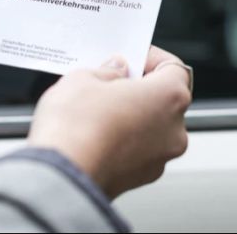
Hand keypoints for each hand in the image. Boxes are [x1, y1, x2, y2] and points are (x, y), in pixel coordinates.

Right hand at [27, 46, 191, 198]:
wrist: (61, 178)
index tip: (130, 57)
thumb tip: (117, 71)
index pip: (173, 67)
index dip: (150, 58)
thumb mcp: (84, 78)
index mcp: (170, 97)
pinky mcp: (142, 178)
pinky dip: (124, 140)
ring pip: (151, 126)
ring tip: (98, 110)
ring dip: (132, 116)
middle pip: (164, 98)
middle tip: (110, 82)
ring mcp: (160, 157)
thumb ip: (107, 70)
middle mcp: (174, 129)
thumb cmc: (76, 128)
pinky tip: (97, 134)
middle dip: (139, 88)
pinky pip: (138, 149)